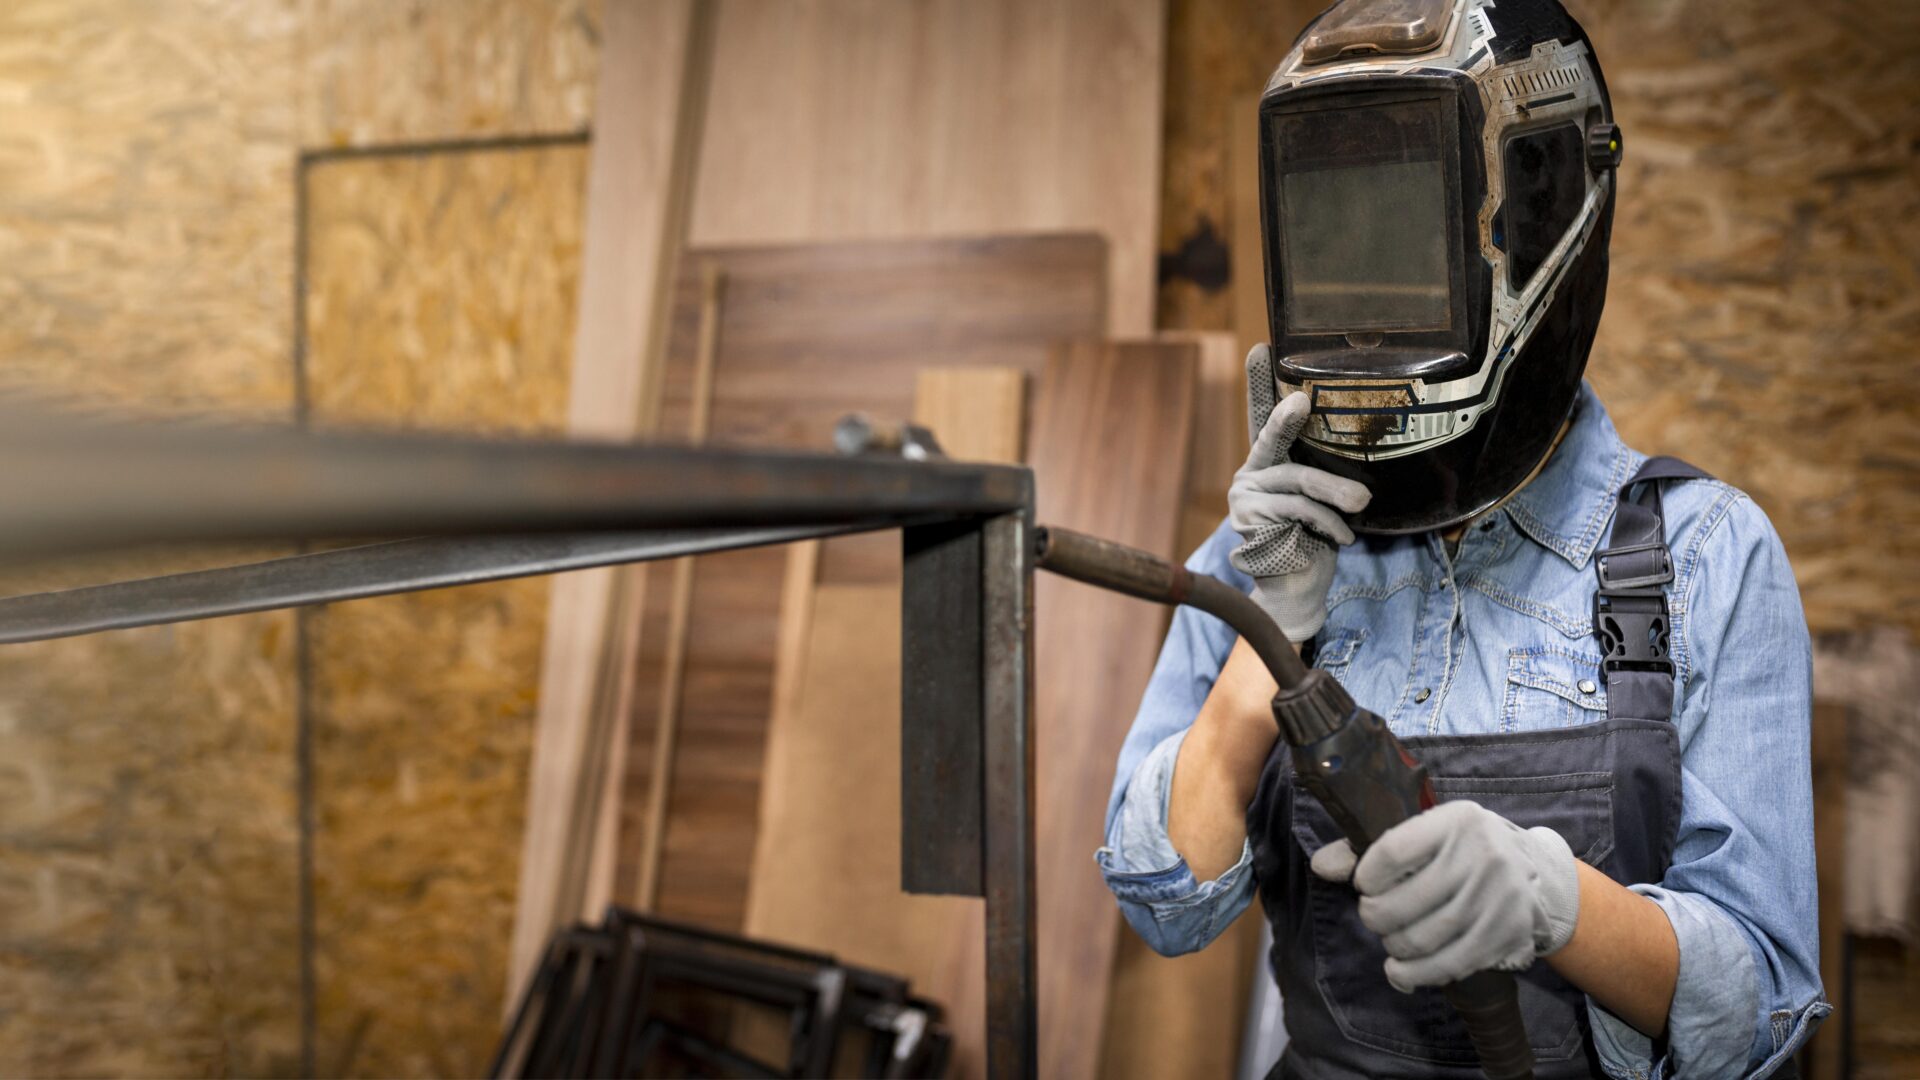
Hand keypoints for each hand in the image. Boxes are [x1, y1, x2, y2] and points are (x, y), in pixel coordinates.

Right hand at [1229, 344, 1368, 640]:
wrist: (1298, 592)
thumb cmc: (1317, 541)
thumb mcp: (1325, 502)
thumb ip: (1328, 475)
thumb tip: (1368, 459)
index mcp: (1268, 463)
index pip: (1262, 416)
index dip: (1258, 383)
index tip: (1261, 347)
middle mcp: (1250, 474)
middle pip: (1277, 441)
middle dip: (1290, 420)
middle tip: (1304, 404)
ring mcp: (1244, 498)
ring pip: (1297, 482)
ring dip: (1336, 494)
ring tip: (1361, 506)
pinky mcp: (1249, 522)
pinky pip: (1298, 511)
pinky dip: (1327, 524)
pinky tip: (1340, 538)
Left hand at [1309, 800, 1580, 992]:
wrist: (1531, 870)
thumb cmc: (1460, 850)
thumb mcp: (1425, 835)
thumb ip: (1370, 850)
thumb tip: (1321, 866)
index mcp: (1455, 821)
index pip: (1393, 851)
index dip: (1366, 875)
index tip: (1364, 884)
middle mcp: (1481, 855)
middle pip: (1404, 902)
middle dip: (1375, 917)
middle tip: (1374, 916)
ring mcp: (1497, 897)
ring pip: (1423, 938)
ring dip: (1394, 946)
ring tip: (1390, 940)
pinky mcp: (1505, 933)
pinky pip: (1449, 964)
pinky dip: (1415, 975)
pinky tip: (1400, 971)